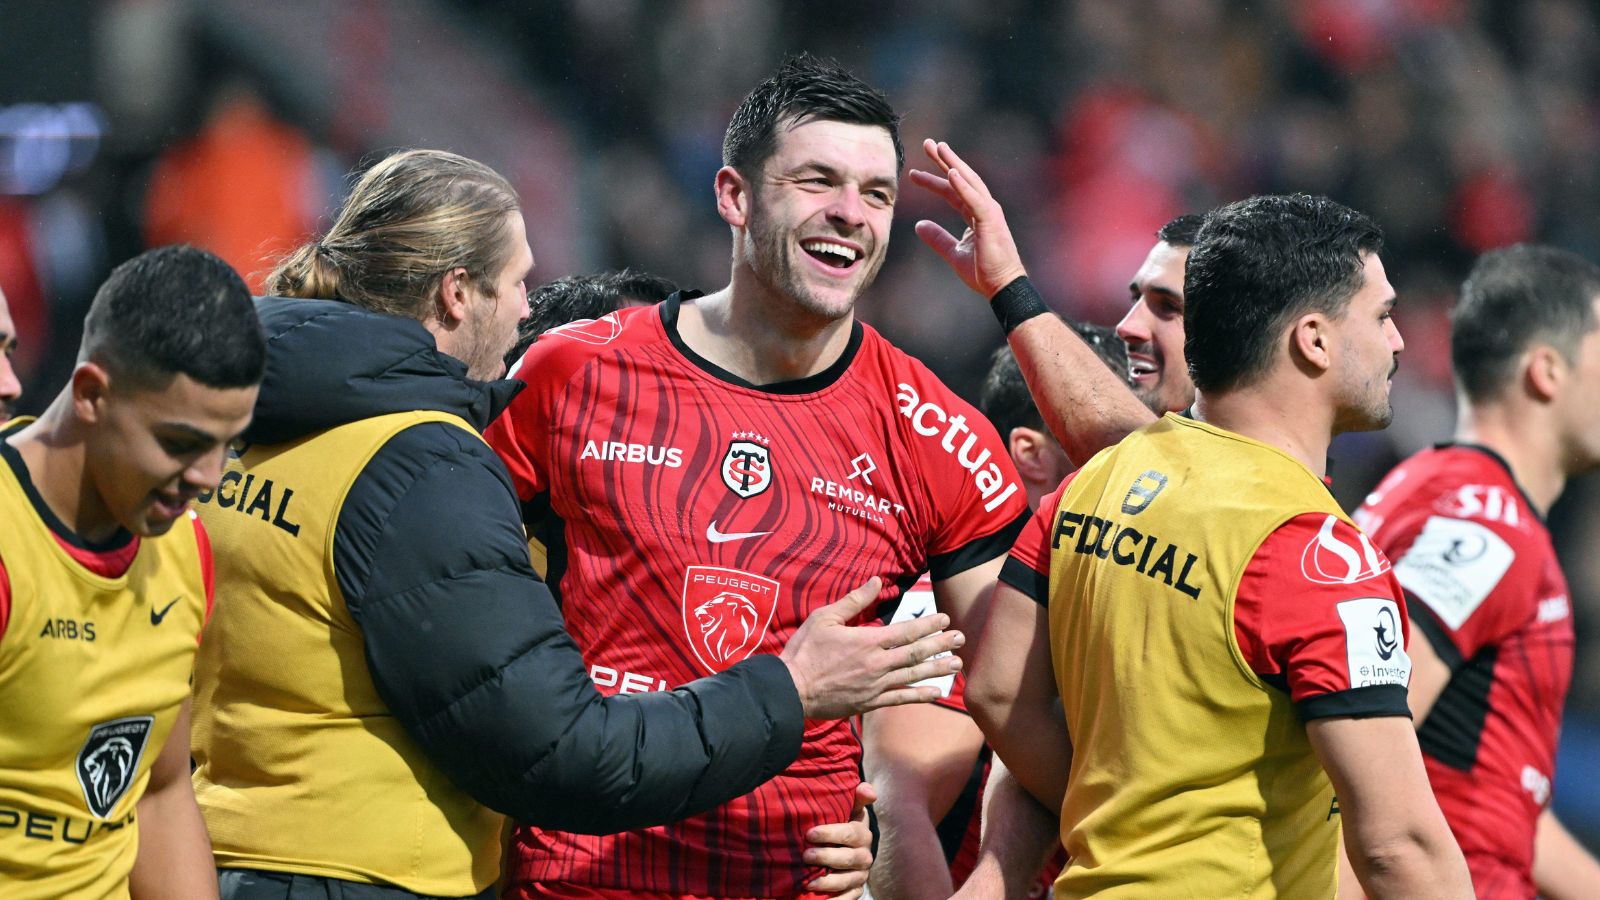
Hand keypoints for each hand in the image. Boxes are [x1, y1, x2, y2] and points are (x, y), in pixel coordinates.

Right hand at [781, 577, 964, 719]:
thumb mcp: (824, 618)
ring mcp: (876, 685)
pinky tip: (938, 693)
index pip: (906, 631)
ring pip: (913, 674)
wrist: (791, 690)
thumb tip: (876, 582)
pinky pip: (901, 699)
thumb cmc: (805, 651)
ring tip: (958, 663)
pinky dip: (921, 695)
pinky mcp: (870, 702)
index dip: (929, 625)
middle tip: (961, 638)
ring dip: (938, 668)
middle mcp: (877, 663)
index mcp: (867, 640)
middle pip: (916, 652)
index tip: (945, 618)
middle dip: (941, 644)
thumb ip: (854, 601)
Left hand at [803, 782, 876, 896]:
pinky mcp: (855, 890)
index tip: (810, 833)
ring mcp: (860, 875)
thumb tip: (869, 790)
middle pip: (847, 858)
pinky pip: (848, 898)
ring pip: (846, 881)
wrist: (843, 846)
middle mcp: (865, 856)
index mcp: (862, 834)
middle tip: (805, 856)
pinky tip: (819, 899)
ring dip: (827, 881)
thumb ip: (856, 797)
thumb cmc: (840, 822)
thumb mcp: (849, 808)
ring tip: (808, 881)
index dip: (830, 834)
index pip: (850, 834)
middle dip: (826, 857)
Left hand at [910, 138, 1027, 298]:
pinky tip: (951, 172)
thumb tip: (918, 225)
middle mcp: (983, 208)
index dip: (934, 181)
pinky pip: (974, 199)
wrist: (1001, 287)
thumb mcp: (953, 252)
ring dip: (953, 163)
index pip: (952, 192)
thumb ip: (937, 238)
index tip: (915, 174)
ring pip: (969, 182)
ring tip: (939, 148)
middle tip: (928, 143)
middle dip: (944, 160)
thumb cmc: (983, 272)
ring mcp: (989, 212)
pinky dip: (963, 185)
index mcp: (975, 214)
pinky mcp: (990, 220)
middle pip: (961, 179)